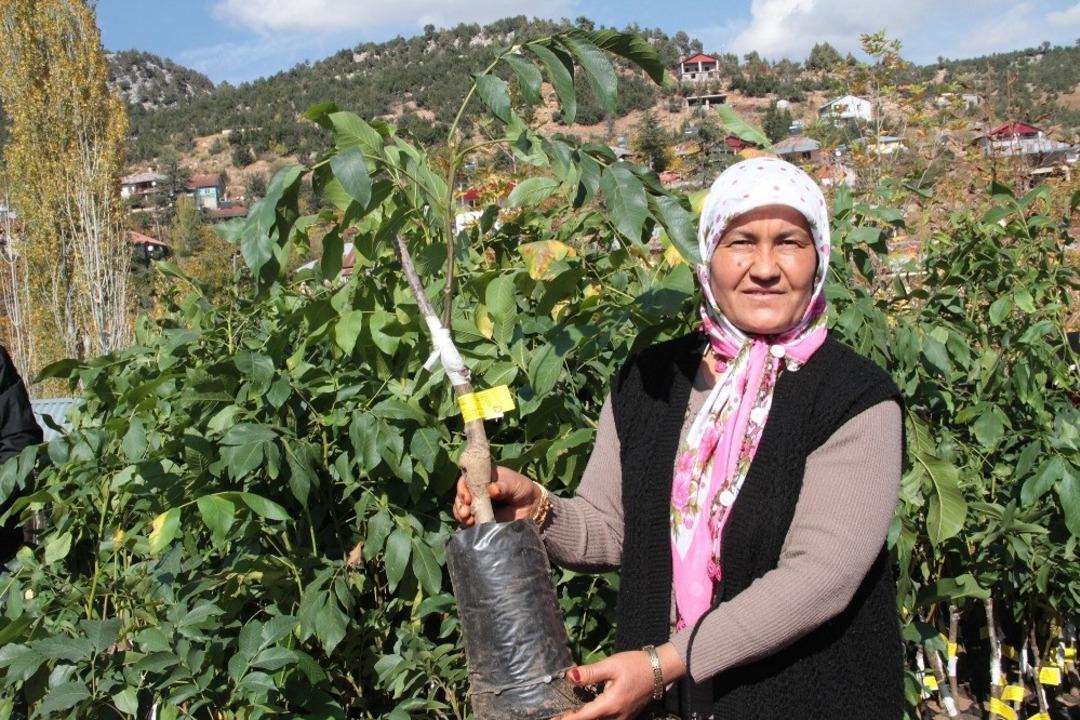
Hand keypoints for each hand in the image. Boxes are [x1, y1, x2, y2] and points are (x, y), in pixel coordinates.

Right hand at [452, 465, 539, 526]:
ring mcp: (477, 504)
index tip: (467, 498)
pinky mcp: (479, 517)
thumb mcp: (516, 485)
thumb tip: (492, 489)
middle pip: (461, 494)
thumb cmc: (522, 489)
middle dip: (460, 503)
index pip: (467, 478)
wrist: (532, 508)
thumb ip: (504, 486)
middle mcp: (477, 490)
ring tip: (467, 519)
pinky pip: (467, 520)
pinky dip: (466, 522)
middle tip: (465, 512)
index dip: (463, 487)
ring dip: (461, 513)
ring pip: (461, 507)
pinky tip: (470, 524)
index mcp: (484, 477)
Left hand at [556, 644, 686, 719]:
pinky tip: (587, 712)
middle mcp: (616, 717)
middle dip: (574, 719)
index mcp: (611, 705)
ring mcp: (623, 718)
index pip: (583, 717)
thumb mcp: (611, 665)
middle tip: (557, 716)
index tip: (553, 718)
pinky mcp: (626, 716)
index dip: (567, 719)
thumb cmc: (635, 665)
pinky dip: (595, 717)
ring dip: (585, 718)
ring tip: (569, 715)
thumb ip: (590, 673)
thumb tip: (570, 677)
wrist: (660, 669)